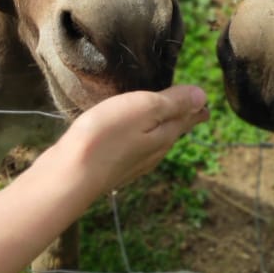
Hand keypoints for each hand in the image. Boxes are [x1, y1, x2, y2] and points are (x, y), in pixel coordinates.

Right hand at [47, 84, 209, 198]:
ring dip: (159, 125)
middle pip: (173, 130)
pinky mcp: (111, 166)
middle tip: (189, 102)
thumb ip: (174, 103)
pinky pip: (133, 145)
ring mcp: (132, 163)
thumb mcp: (144, 109)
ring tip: (160, 112)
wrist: (69, 176)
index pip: (190, 118)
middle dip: (181, 115)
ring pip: (154, 140)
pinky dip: (138, 134)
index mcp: (165, 136)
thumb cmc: (106, 136)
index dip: (197, 105)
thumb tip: (203, 96)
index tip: (205, 98)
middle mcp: (153, 153)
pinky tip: (128, 130)